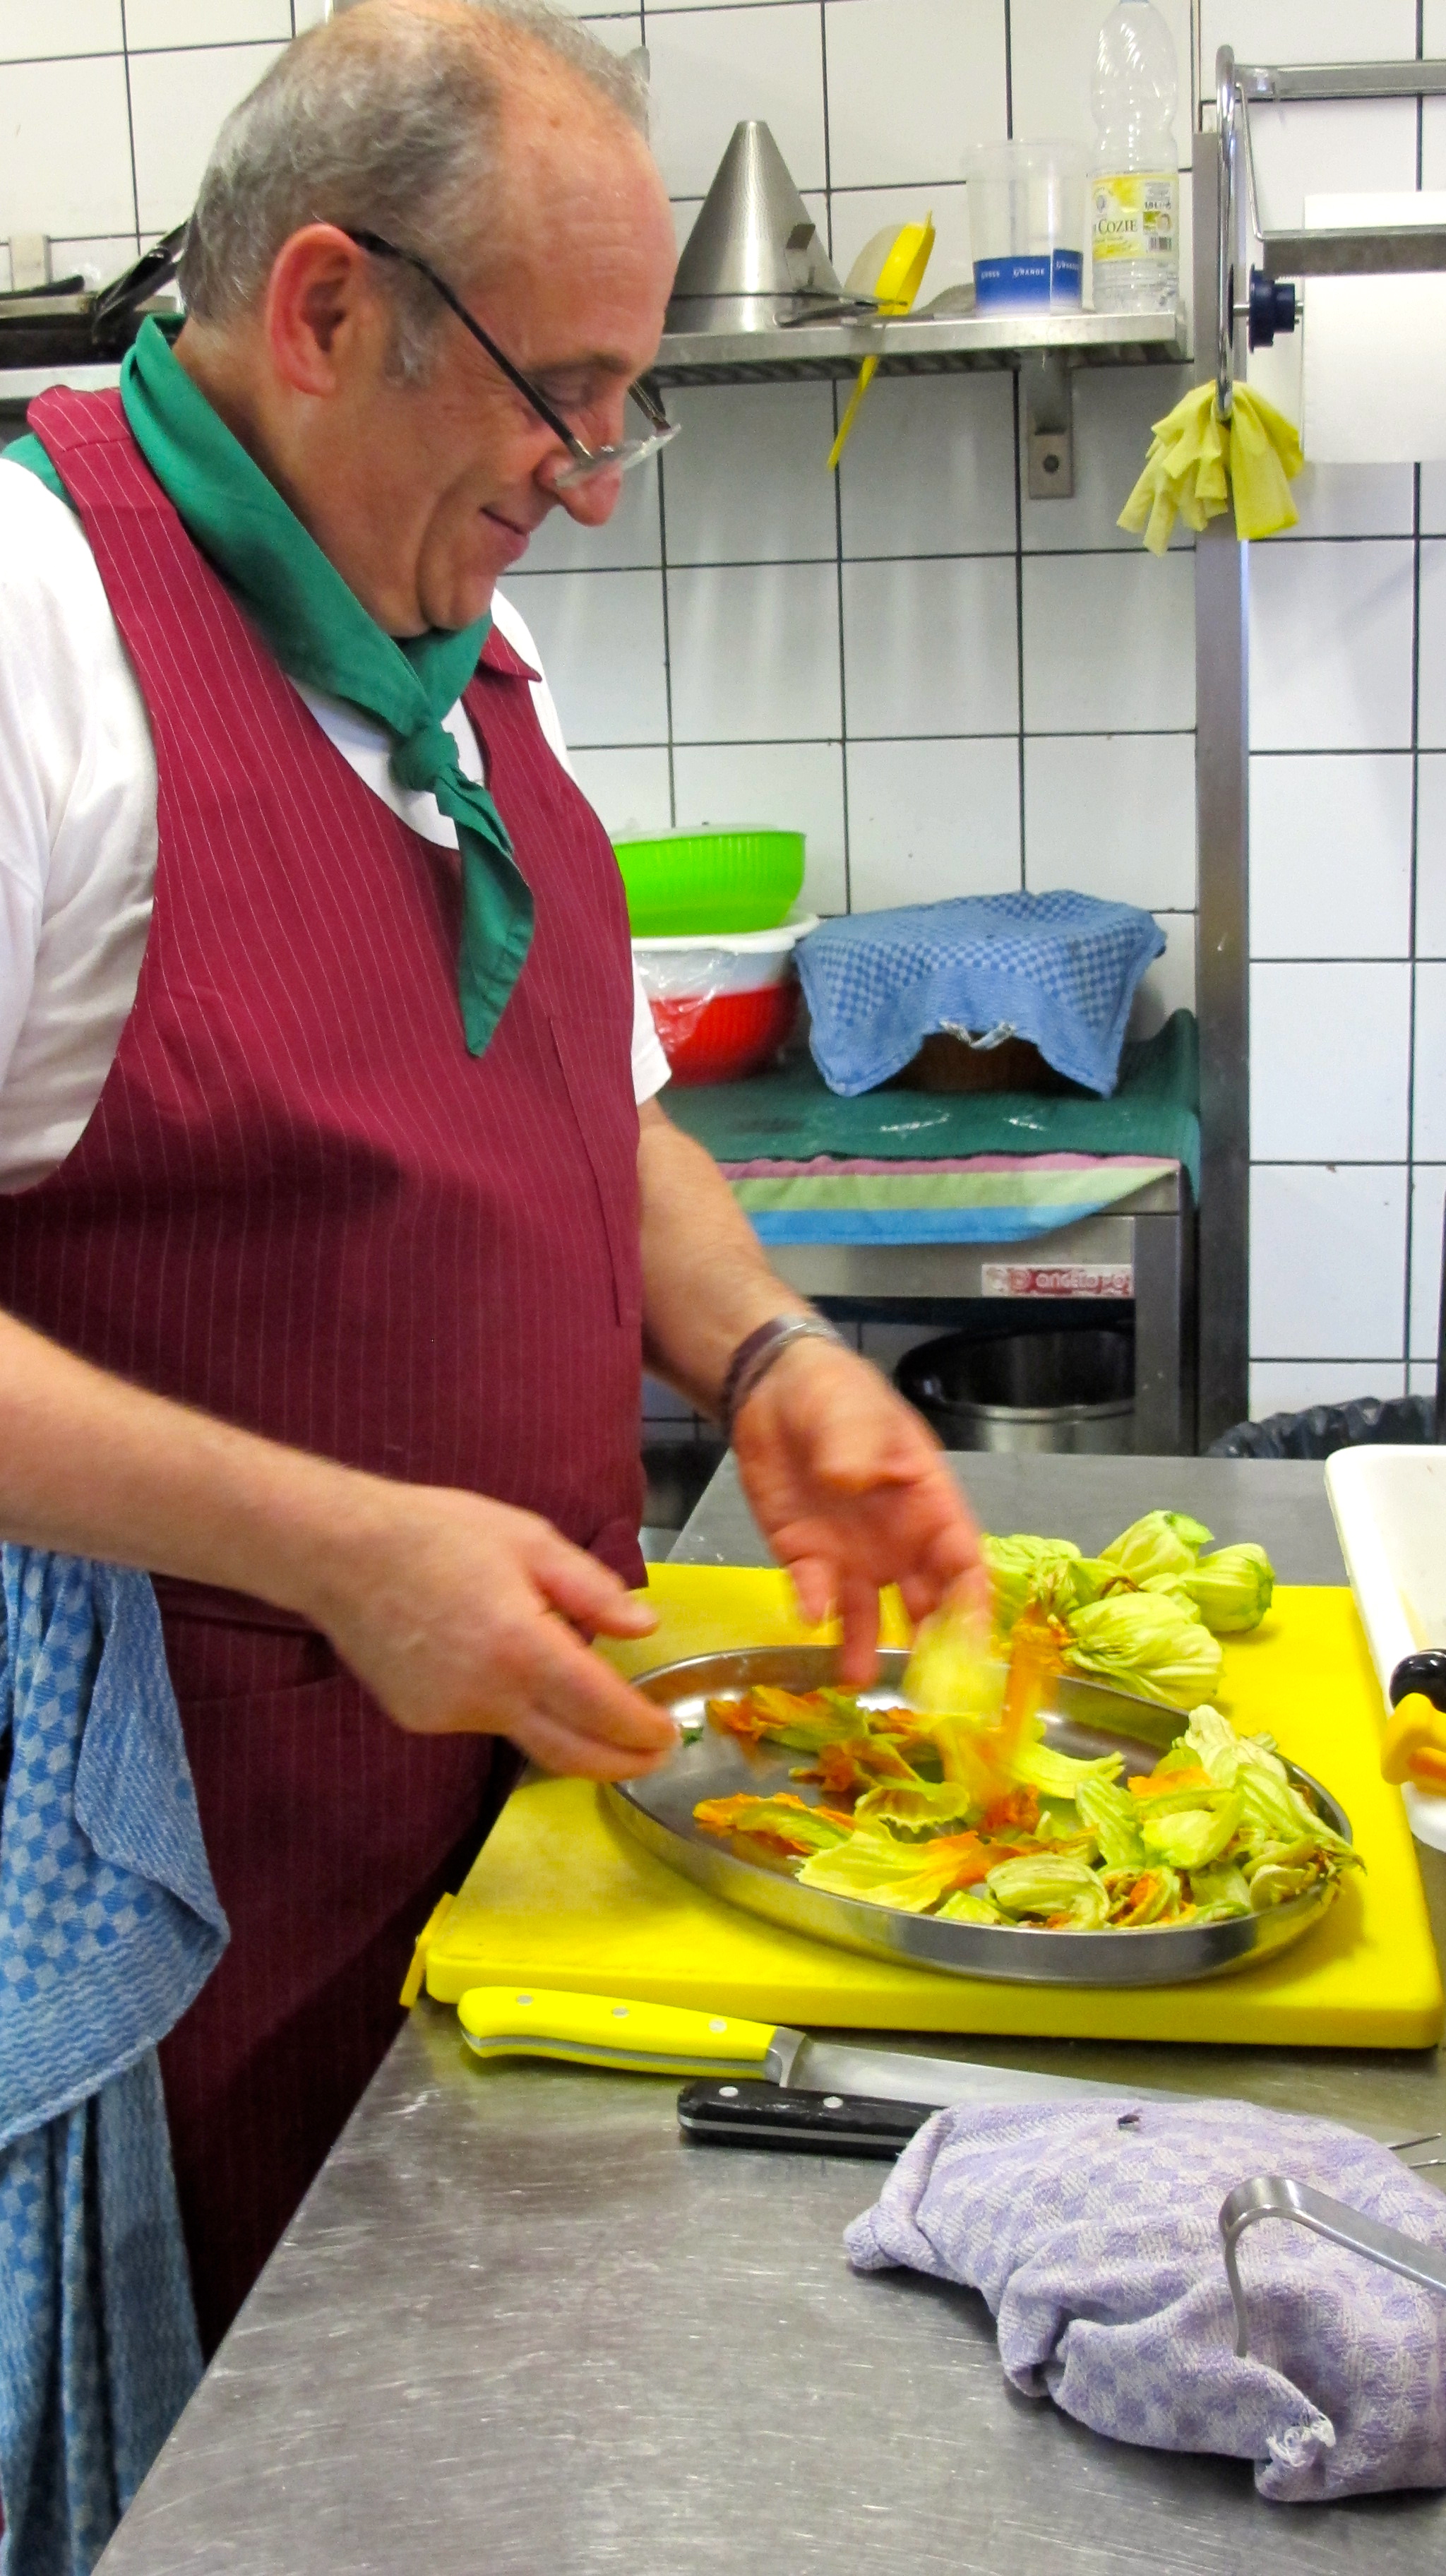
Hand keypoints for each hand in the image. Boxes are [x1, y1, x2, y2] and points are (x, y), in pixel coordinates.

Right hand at [304, 1480, 676, 1779]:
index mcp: (523, 1648)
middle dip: (622, 1762)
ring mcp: (450, 1716)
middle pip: (571, 1753)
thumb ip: (592, 1590)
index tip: (672, 1733)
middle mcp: (488, 1696)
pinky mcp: (421, 1720)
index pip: (602, 1710)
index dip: (643, 1729)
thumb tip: (645, 1627)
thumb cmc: (440, 1533)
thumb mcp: (529, 1539)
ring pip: (526, 1737)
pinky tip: (505, 1670)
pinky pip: (483, 1722)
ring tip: (589, 1701)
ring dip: (566, 1729)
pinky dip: (511, 1708)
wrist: (339, 1553)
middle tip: (656, 1756)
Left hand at [731, 1339, 986, 1685]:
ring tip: (860, 1679)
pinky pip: (815, 1595)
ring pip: (869, 1614)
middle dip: (930, 1644)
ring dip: (868, 1647)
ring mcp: (852, 1556)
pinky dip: (816, 1610)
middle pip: (926, 1601)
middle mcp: (898, 1542)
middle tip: (926, 1685)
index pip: (963, 1562)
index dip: (973, 1604)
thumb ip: (855, 1444)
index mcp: (929, 1504)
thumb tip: (852, 1479)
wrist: (771, 1393)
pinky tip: (813, 1619)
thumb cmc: (834, 1396)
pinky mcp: (805, 1559)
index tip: (973, 1643)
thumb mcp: (851, 1409)